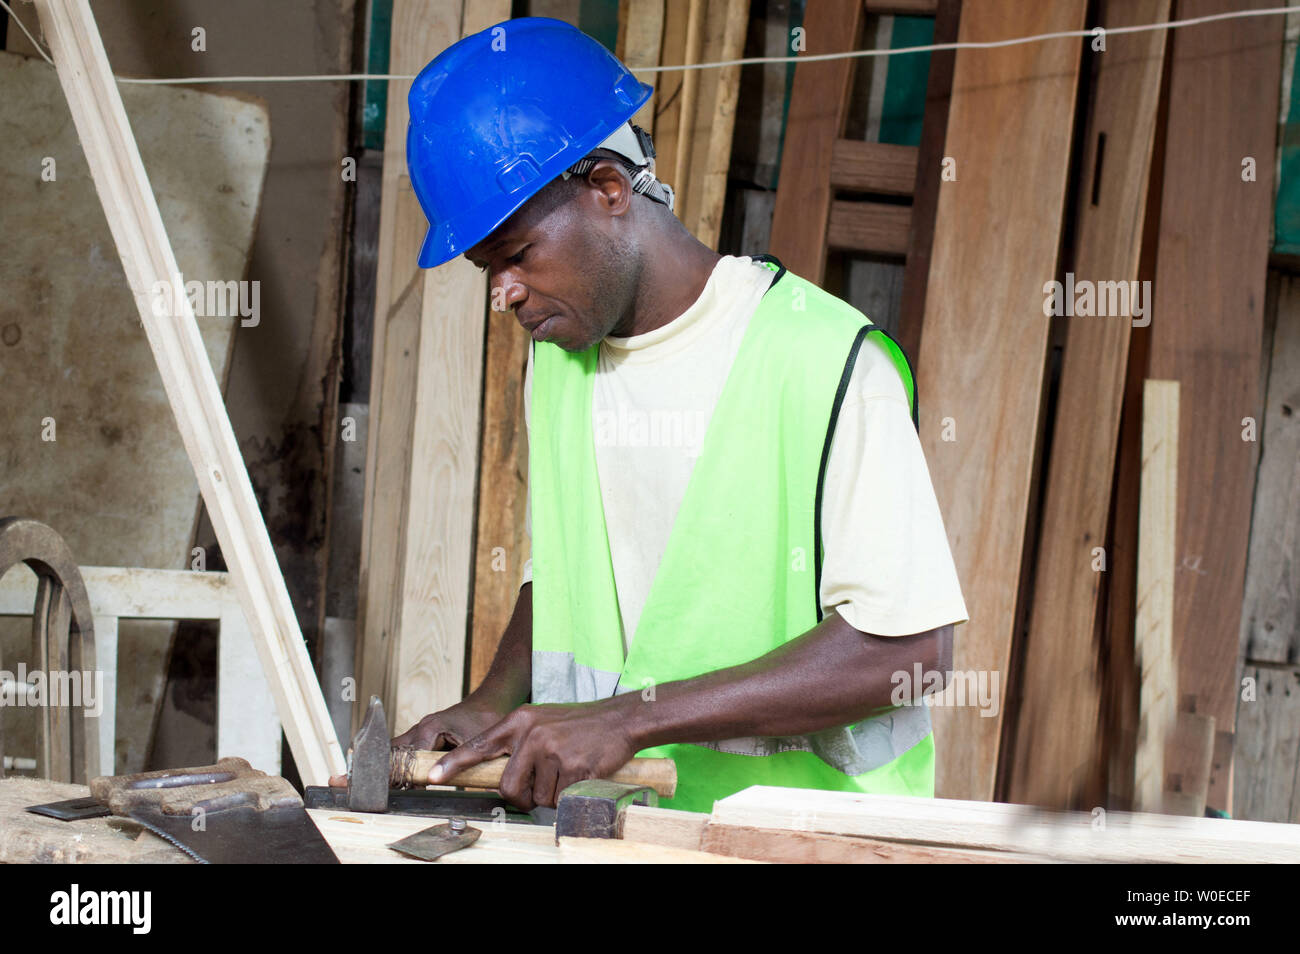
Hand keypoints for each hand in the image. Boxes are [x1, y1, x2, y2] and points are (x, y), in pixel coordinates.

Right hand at [326, 692, 512, 787]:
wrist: (493, 701)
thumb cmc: (486, 720)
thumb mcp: (474, 744)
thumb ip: (456, 763)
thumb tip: (440, 781)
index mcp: (429, 729)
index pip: (401, 757)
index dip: (385, 775)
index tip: (366, 786)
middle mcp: (420, 728)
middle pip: (388, 752)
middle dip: (366, 768)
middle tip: (340, 781)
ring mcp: (420, 731)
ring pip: (392, 750)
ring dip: (375, 765)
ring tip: (347, 779)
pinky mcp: (423, 736)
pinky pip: (402, 750)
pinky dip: (389, 761)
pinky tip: (374, 774)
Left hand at [430, 702, 637, 810]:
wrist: (620, 719)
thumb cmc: (579, 724)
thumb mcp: (541, 721)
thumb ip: (518, 743)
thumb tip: (501, 776)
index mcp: (519, 720)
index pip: (478, 745)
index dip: (454, 765)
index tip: (433, 777)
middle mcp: (532, 733)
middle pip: (507, 786)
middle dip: (520, 797)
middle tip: (537, 788)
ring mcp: (553, 750)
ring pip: (536, 796)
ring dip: (550, 794)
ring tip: (566, 771)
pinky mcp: (574, 767)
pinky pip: (559, 799)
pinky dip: (568, 796)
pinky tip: (580, 775)